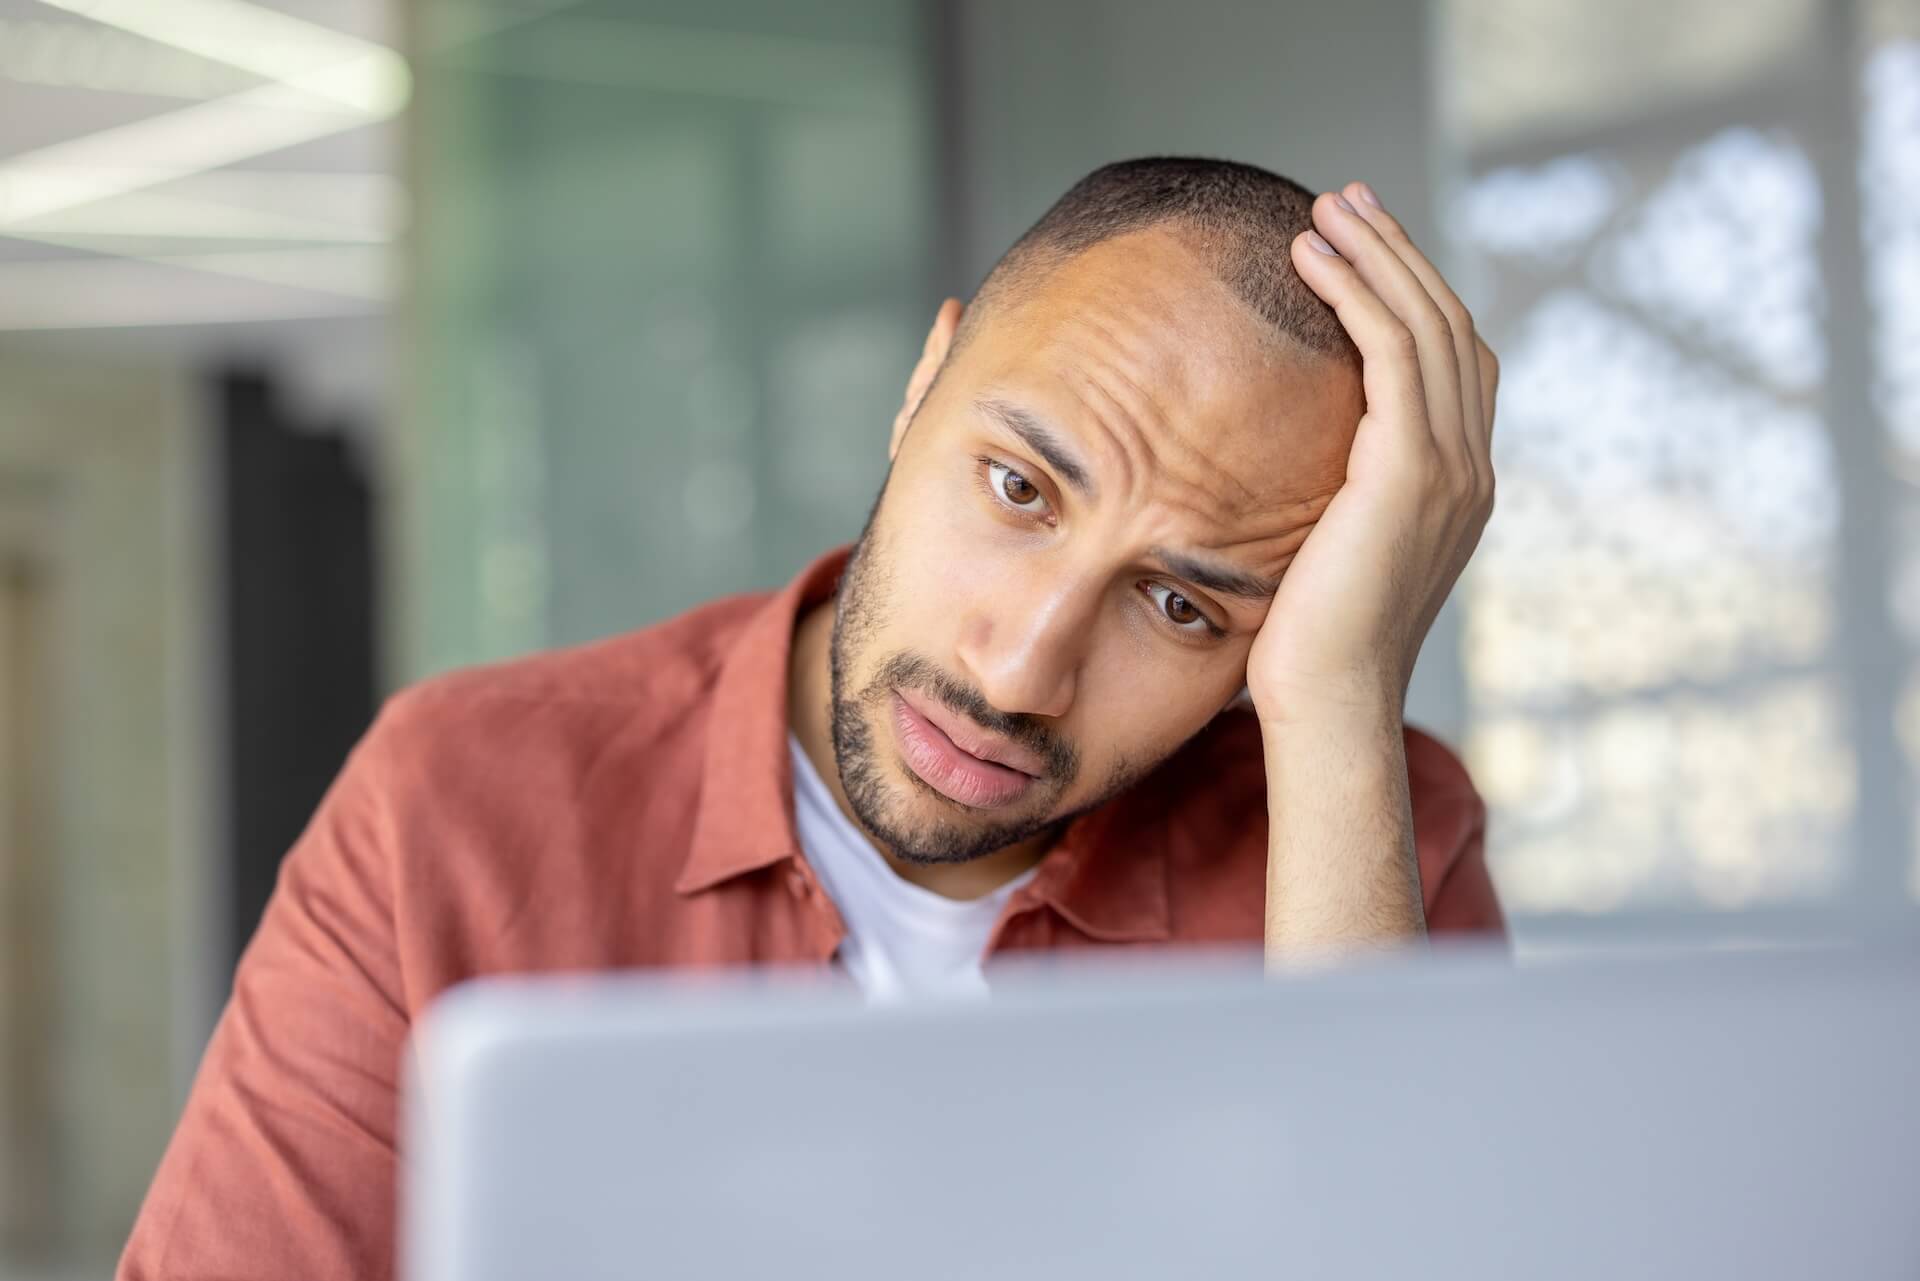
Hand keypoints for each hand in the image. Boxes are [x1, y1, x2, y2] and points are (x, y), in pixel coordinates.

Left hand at [1246, 180, 1498, 723]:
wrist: (1328, 702)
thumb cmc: (1308, 645)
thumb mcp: (1332, 552)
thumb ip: (1341, 499)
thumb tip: (1295, 469)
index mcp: (1460, 487)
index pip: (1455, 363)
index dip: (1415, 295)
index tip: (1362, 248)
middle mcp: (1471, 469)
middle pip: (1450, 326)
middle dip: (1398, 254)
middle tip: (1345, 200)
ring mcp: (1451, 468)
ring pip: (1427, 323)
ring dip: (1376, 255)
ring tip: (1324, 208)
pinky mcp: (1412, 469)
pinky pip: (1392, 351)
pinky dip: (1356, 292)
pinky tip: (1311, 259)